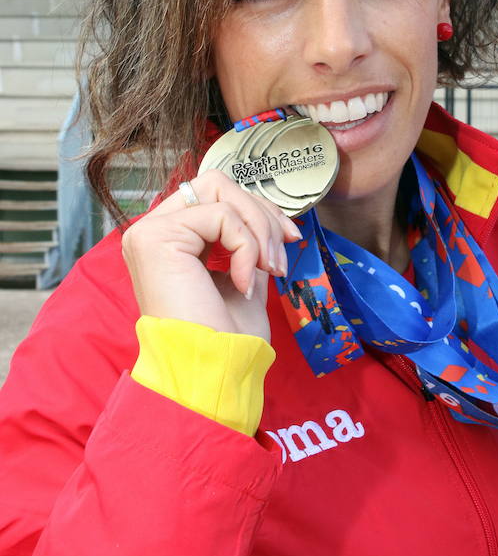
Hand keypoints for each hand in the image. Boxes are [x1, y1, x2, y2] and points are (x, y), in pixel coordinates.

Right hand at [122, 170, 300, 338]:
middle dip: (262, 213)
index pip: (216, 196)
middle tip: (281, 255)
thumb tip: (270, 220)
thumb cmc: (226, 338)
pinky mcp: (156, 238)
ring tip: (270, 268)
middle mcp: (153, 231)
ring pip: (221, 193)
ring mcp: (149, 232)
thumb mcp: (244, 279)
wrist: (211, 371)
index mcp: (170, 240)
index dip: (259, 210)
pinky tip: (244, 283)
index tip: (290, 239)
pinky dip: (246, 248)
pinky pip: (222, 218)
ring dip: (259, 228)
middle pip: (218, 184)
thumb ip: (247, 245)